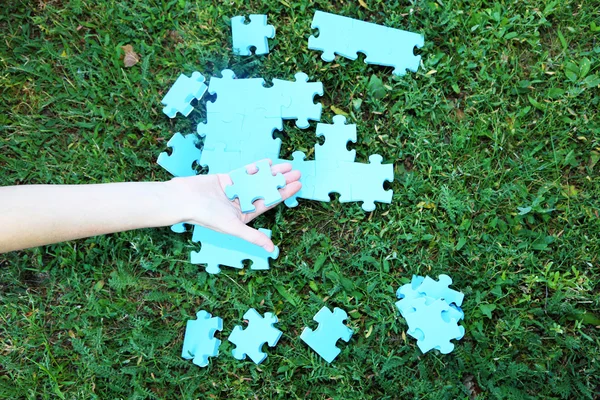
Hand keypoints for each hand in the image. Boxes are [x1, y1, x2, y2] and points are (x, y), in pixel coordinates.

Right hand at [169, 160, 300, 251]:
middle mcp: (241, 202)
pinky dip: (256, 167)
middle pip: (266, 190)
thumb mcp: (233, 227)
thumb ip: (253, 237)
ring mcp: (235, 190)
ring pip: (258, 179)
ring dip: (272, 173)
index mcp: (245, 215)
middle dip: (281, 182)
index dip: (284, 194)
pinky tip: (269, 162)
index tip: (297, 185)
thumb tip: (272, 250)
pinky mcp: (226, 179)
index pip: (269, 203)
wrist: (184, 199)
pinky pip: (245, 172)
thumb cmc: (206, 216)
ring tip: (288, 165)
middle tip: (298, 172)